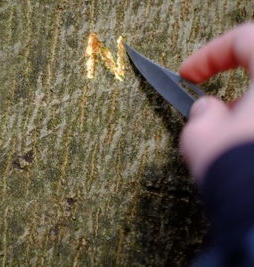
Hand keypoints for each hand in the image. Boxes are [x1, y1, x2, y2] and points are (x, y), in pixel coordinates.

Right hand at [179, 23, 253, 180]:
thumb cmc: (237, 172)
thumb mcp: (201, 137)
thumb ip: (201, 114)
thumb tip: (209, 109)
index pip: (244, 40)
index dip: (208, 55)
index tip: (187, 74)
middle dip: (235, 86)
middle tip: (210, 108)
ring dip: (248, 112)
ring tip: (225, 137)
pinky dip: (253, 132)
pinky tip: (244, 150)